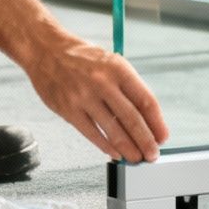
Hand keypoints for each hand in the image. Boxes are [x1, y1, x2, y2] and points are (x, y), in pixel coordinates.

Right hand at [22, 29, 169, 162]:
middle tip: (153, 154)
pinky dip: (105, 146)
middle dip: (146, 140)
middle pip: (132, 118)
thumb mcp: (110, 62)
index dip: (156, 122)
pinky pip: (91, 133)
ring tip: (137, 158)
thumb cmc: (82, 58)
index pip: (145, 100)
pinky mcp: (68, 109)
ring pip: (112, 130)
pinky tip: (115, 153)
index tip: (162, 136)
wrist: (46, 50)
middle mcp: (103, 82)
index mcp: (118, 68)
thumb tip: (145, 118)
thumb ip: (126, 87)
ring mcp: (84, 97)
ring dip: (128, 148)